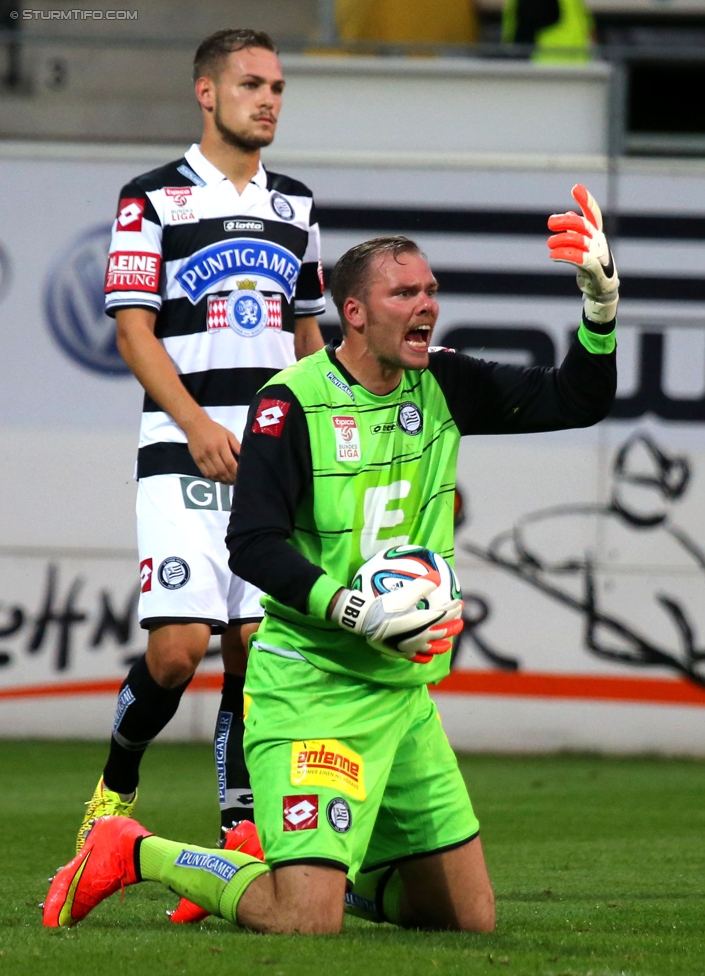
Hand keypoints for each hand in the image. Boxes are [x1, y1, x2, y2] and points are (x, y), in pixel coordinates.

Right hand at [183, 414, 240, 483]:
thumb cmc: (213, 429)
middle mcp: (211, 452)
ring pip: (214, 474)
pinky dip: (213, 478)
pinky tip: (218, 478)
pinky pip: (205, 473)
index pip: (230, 463)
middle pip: (222, 471)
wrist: (195, 424)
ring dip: (222, 480)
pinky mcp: (197, 460)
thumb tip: (244, 456)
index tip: (241, 475)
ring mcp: (203, 457)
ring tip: (228, 481)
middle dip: (230, 478)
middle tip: (236, 481)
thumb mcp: (228, 434)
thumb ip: (236, 445)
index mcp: (221, 445)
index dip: (236, 472)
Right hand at [331, 575, 463, 663]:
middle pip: (442, 632)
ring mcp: (412, 646)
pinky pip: (416, 657)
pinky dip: (424, 657)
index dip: (454, 609)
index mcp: (425, 621)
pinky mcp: (401, 652)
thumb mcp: (405, 593)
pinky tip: (427, 657)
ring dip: (442, 644)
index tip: (460, 604)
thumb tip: (437, 576)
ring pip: (432, 648)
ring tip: (449, 645)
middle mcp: (422, 636)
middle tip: (460, 622)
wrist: (365, 621)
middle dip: (453, 626)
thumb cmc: (386, 606)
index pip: (445, 615)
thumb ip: (423, 585)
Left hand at [547, 183, 618, 324]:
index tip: (575, 188)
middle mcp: (599, 241)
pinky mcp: (594, 268)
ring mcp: (598, 254)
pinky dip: (565, 255)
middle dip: (565, 221)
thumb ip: (575, 231)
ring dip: (561, 240)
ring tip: (549, 244)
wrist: (601, 288)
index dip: (585, 200)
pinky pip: (580, 258)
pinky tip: (553, 255)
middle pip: (582, 225)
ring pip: (578, 241)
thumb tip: (568, 215)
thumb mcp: (582, 246)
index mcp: (596, 234)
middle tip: (550, 223)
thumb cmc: (590, 265)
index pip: (593, 213)